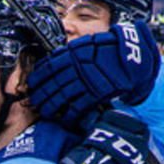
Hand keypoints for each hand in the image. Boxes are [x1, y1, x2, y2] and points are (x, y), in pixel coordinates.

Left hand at [26, 21, 160, 124]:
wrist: (132, 57)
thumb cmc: (109, 49)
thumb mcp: (87, 44)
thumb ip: (70, 52)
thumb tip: (54, 60)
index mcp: (72, 54)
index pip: (48, 67)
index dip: (37, 77)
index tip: (32, 83)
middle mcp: (76, 68)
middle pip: (52, 84)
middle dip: (40, 94)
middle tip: (33, 101)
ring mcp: (86, 82)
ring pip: (62, 97)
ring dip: (50, 106)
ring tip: (44, 112)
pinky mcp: (96, 94)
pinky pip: (78, 107)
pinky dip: (69, 115)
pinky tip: (62, 119)